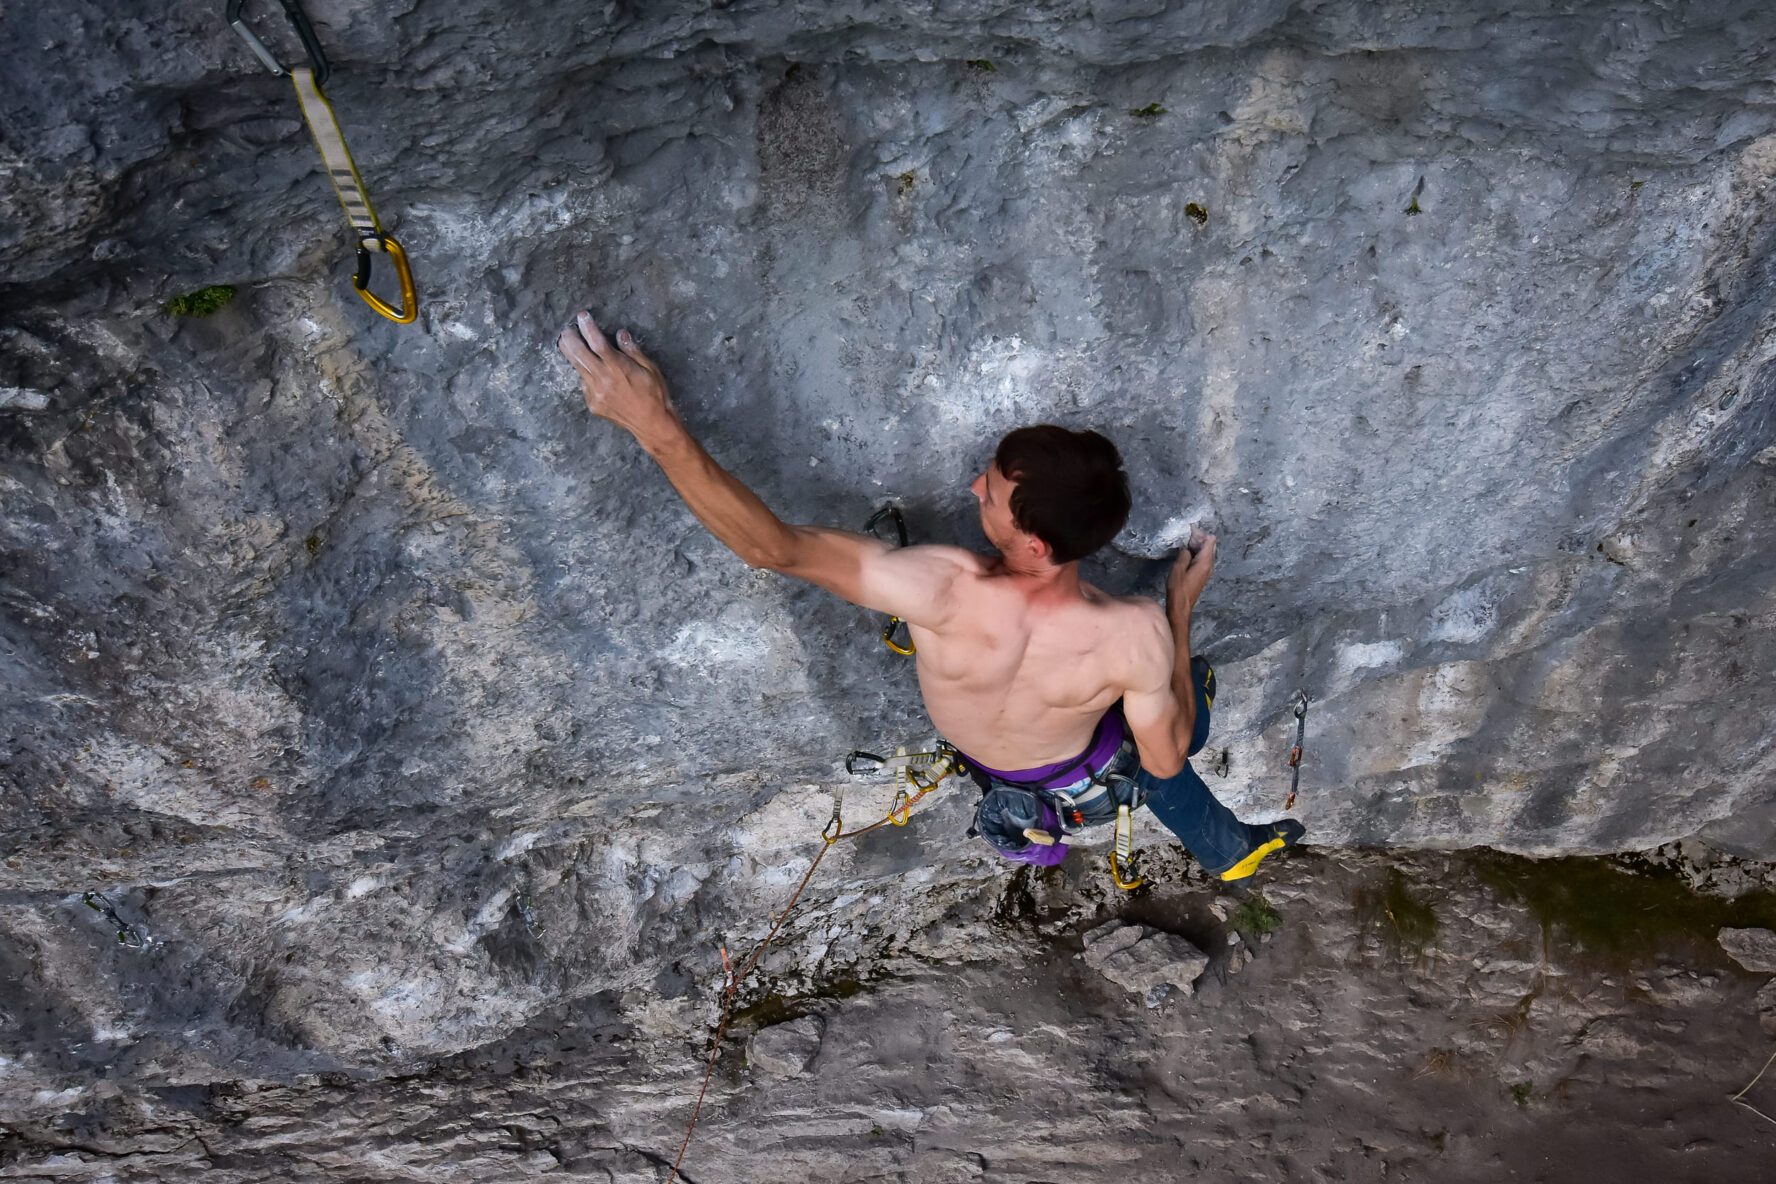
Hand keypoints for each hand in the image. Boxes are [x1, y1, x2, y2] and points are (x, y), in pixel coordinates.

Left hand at [557, 310, 674, 440]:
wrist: (652, 424)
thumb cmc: (655, 394)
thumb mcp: (650, 368)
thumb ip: (632, 350)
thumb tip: (620, 334)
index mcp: (617, 367)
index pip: (597, 342)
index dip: (587, 327)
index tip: (582, 316)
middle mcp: (603, 379)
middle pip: (579, 354)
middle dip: (570, 338)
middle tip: (566, 329)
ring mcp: (595, 393)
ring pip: (577, 368)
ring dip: (570, 354)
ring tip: (565, 343)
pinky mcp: (593, 404)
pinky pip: (584, 385)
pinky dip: (583, 374)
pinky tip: (586, 370)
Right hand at [1166, 526, 1215, 609]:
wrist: (1181, 606)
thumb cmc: (1178, 588)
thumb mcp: (1178, 569)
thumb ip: (1184, 555)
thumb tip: (1186, 548)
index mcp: (1205, 561)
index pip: (1210, 540)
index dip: (1200, 533)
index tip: (1189, 531)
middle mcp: (1210, 565)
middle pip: (1210, 545)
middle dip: (1199, 538)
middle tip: (1186, 536)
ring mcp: (1207, 570)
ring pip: (1206, 552)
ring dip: (1197, 546)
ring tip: (1185, 543)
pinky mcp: (1202, 574)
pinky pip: (1203, 558)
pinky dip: (1196, 553)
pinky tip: (1186, 553)